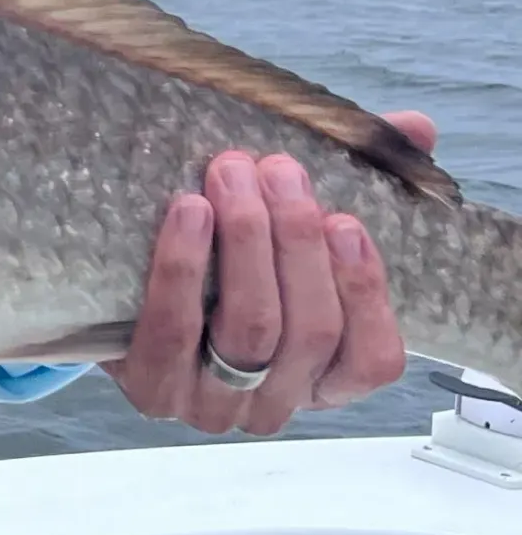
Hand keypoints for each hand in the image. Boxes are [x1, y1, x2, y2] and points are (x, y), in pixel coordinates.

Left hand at [106, 113, 435, 437]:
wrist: (118, 287)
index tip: (347, 221)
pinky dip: (183, 267)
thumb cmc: (222, 257)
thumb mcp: (290, 224)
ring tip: (232, 172)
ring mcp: (211, 404)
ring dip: (248, 242)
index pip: (372, 359)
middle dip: (299, 241)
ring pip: (251, 329)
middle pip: (310, 331)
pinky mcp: (151, 389)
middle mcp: (274, 403)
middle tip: (279, 168)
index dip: (366, 291)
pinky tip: (189, 210)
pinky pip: (173, 332)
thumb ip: (362, 181)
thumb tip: (416, 129)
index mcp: (323, 377)